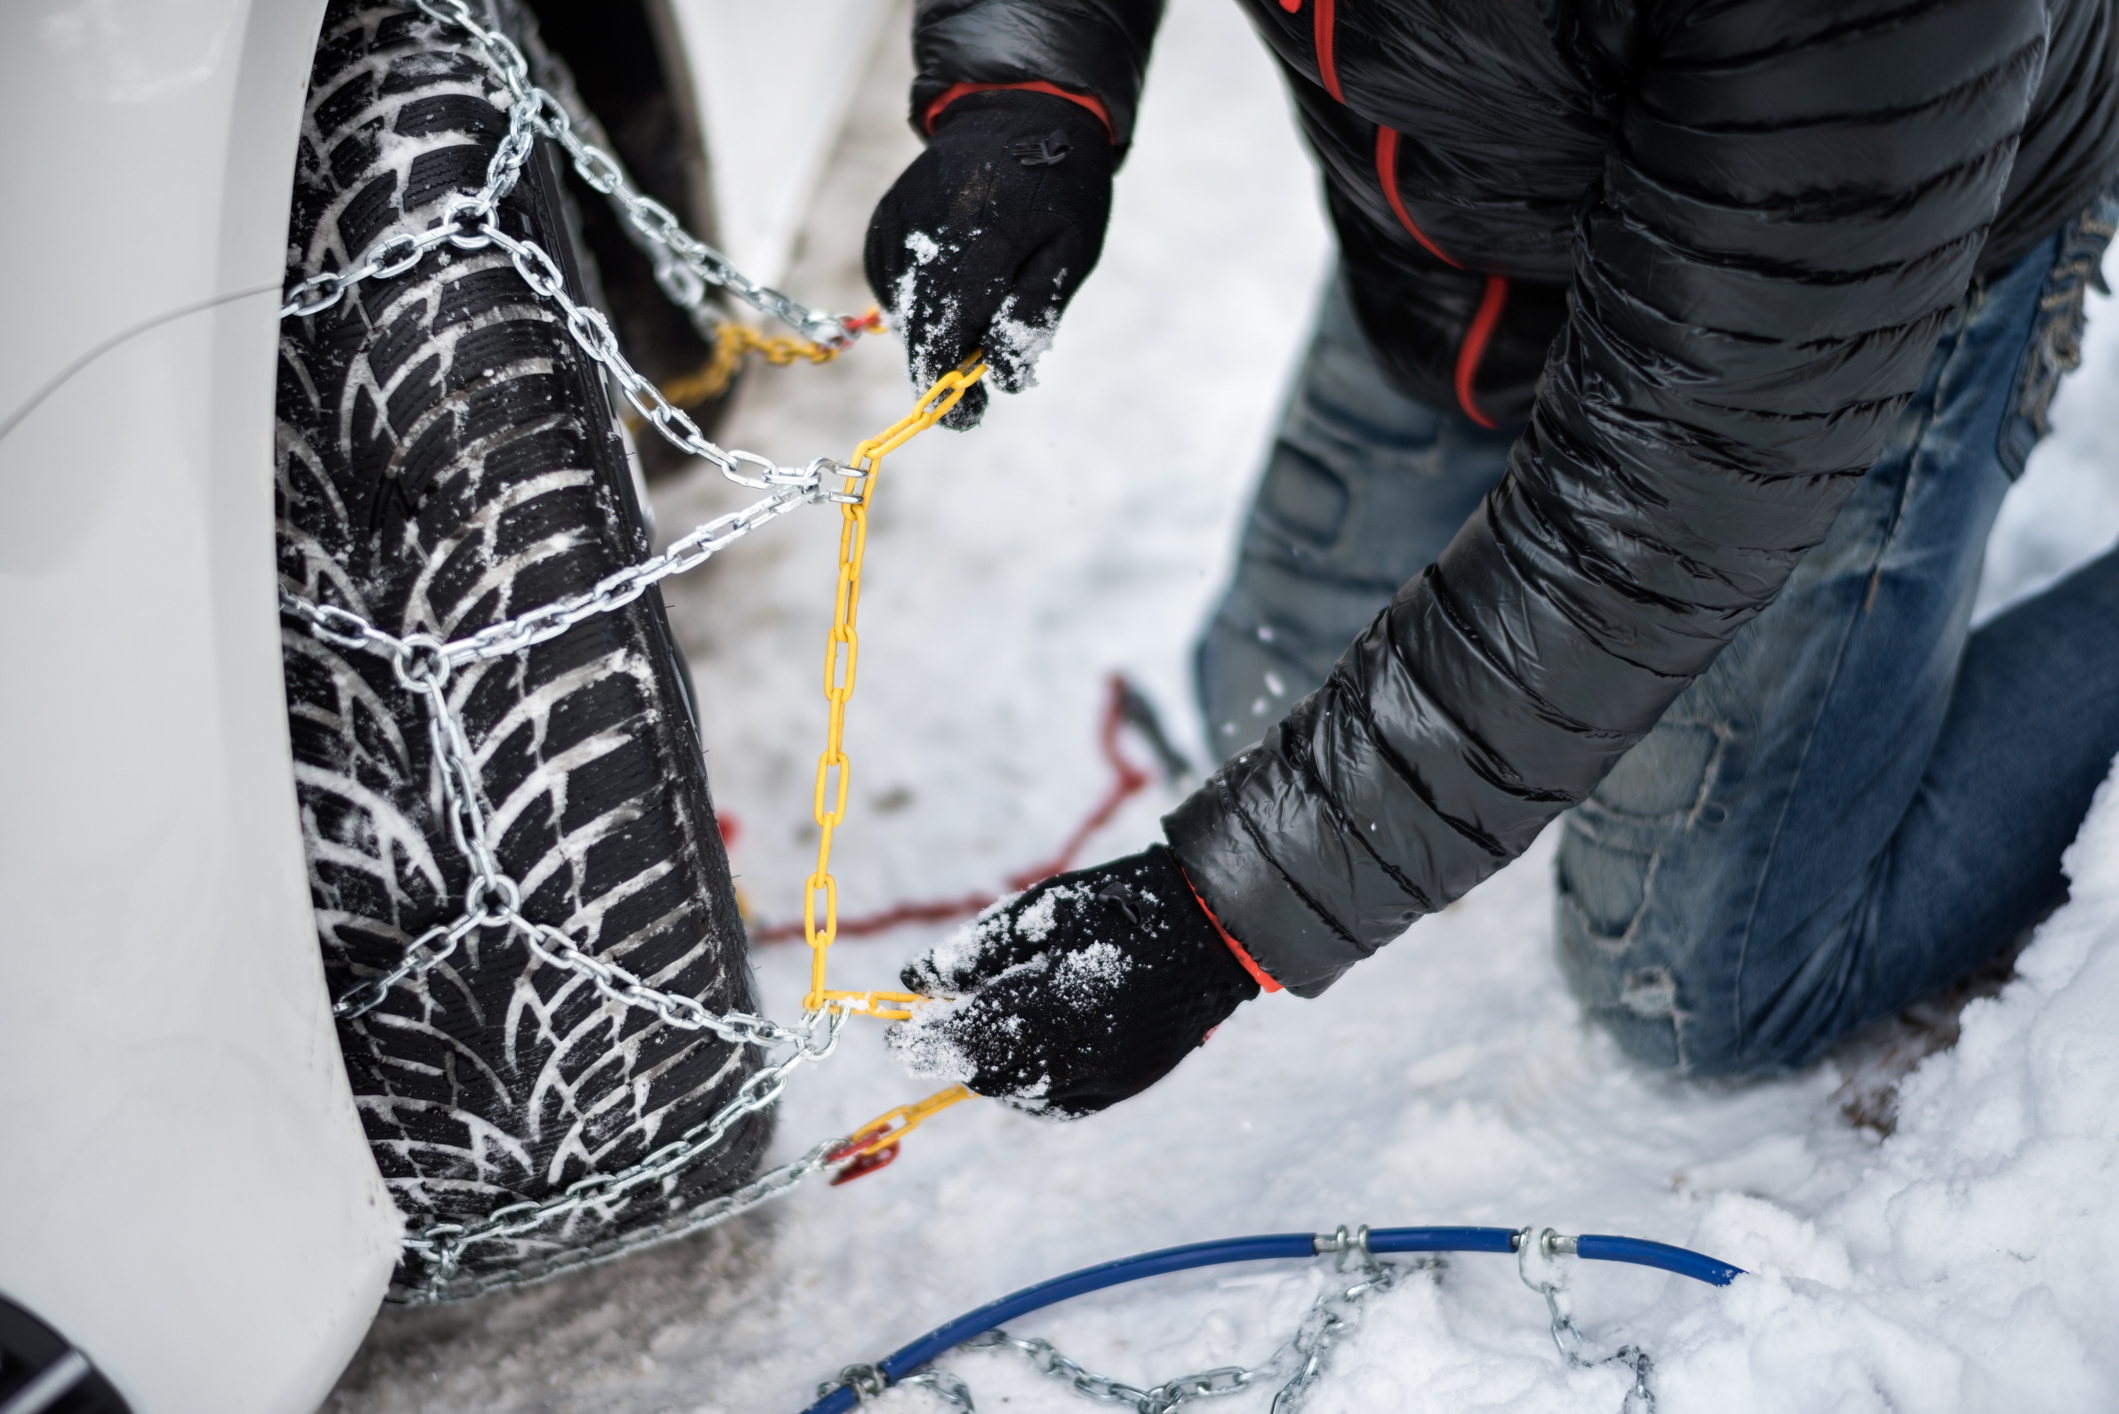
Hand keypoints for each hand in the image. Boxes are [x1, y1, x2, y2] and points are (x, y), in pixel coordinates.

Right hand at [864, 90, 1114, 428]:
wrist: (1018, 109)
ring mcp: (895, 229)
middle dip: (945, 365)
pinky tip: (956, 277)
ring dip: (938, 327)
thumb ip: (1031, 318)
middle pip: (918, 333)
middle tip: (978, 377)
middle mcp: (921, 239)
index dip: (947, 391)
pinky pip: (894, 284)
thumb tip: (1002, 377)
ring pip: (906, 312)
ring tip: (980, 300)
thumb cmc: (1059, 189)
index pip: (942, 343)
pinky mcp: (884, 224)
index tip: (967, 417)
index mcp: (974, 250)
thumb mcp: (1069, 256)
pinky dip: (923, 297)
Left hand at [888, 845, 1259, 1117]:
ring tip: (980, 1030)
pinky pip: (1060, 1102)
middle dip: (953, 1054)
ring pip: (1023, 1095)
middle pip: (990, 1075)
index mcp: (1057, 1002)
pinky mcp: (1127, 1086)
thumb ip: (973, 950)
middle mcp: (1083, 1054)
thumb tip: (913, 980)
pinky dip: (1029, 1082)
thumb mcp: (1039, 910)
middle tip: (932, 1027)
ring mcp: (1110, 1077)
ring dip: (990, 1069)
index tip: (896, 1031)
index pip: (967, 1040)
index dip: (923, 1041)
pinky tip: (1022, 1049)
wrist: (1210, 925)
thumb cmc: (1118, 903)